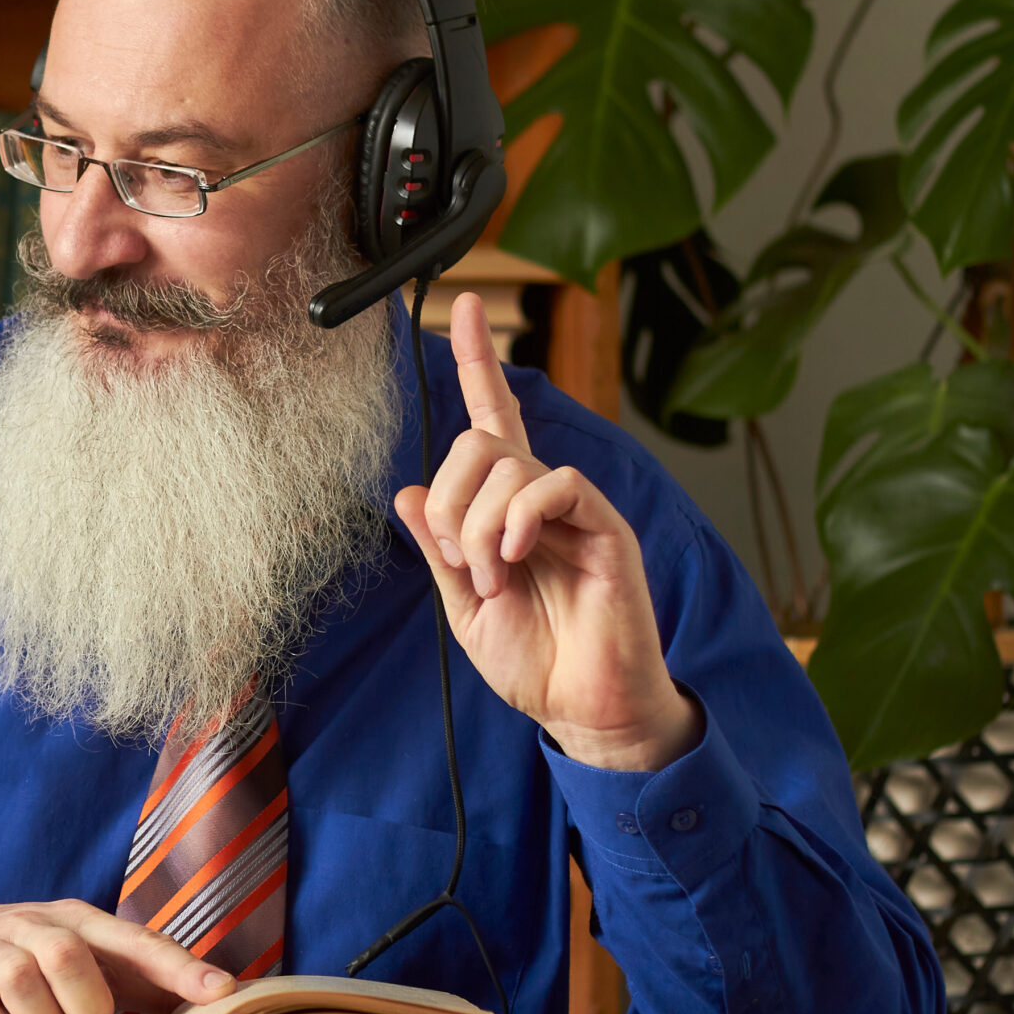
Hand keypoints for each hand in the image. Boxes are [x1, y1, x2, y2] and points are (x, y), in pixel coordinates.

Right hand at [0, 899, 233, 1013]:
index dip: (179, 968)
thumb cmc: (20, 964)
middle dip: (83, 1006)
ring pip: (24, 988)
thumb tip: (207, 1011)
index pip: (135, 940)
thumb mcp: (74, 961)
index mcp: (74, 920)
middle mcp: (29, 925)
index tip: (221, 993)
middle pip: (70, 956)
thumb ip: (133, 982)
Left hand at [394, 292, 702, 772]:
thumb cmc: (533, 659)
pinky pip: (553, 485)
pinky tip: (516, 560)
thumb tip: (408, 492)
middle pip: (479, 441)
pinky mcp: (604, 526)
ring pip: (507, 464)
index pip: (492, 419)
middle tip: (462, 562)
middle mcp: (539, 497)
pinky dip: (519, 520)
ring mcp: (573, 509)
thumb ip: (439, 549)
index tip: (460, 307)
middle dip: (450, 501)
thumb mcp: (463, 605)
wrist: (583, 707)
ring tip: (494, 578)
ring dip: (479, 526)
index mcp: (504, 509)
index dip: (476, 363)